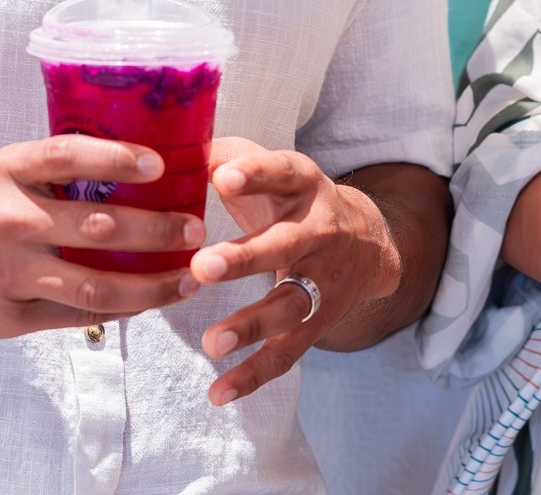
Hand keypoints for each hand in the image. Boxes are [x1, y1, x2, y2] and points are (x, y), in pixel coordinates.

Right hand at [0, 134, 205, 337]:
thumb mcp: (5, 173)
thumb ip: (57, 172)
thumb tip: (141, 167)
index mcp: (7, 172)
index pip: (67, 156)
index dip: (115, 158)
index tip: (159, 164)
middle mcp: (8, 219)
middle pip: (95, 227)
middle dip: (155, 232)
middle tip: (195, 230)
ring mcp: (8, 272)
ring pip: (93, 286)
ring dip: (150, 286)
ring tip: (188, 279)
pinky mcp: (9, 316)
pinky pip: (77, 316)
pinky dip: (121, 310)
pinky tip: (149, 302)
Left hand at [188, 138, 401, 406]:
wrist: (370, 243)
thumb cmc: (294, 198)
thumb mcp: (273, 167)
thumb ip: (226, 156)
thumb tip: (171, 147)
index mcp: (303, 184)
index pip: (281, 172)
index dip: (254, 174)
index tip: (220, 177)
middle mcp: (318, 230)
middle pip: (286, 244)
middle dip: (246, 257)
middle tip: (204, 265)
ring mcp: (322, 280)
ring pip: (290, 304)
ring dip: (251, 325)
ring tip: (211, 342)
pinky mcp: (318, 321)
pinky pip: (287, 352)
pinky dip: (254, 375)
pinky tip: (218, 392)